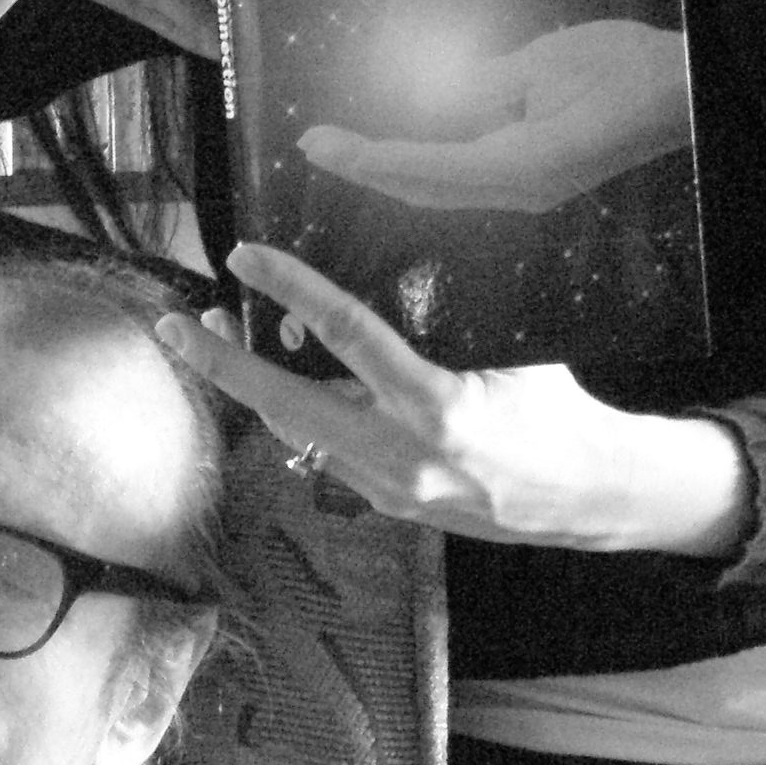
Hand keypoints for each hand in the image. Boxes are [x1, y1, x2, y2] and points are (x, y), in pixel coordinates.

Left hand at [157, 242, 747, 557]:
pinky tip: (282, 385)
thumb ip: (449, 317)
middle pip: (287, 403)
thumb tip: (395, 259)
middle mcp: (403, 453)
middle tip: (176, 325)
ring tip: (214, 341)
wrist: (589, 496)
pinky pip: (329, 454)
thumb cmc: (557, 410)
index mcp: (436, 404)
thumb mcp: (510, 351)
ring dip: (252, 388)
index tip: (246, 257)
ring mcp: (390, 489)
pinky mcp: (391, 507)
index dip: (289, 288)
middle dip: (222, 363)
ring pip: (298, 432)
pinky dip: (300, 416)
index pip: (345, 333)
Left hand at [299, 20, 691, 213]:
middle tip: (315, 146)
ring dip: (391, 169)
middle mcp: (520, 188)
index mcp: (522, 165)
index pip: (423, 166)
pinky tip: (404, 145)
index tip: (318, 144)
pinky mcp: (539, 176)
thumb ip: (483, 84)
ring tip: (342, 147)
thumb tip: (426, 95)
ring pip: (442, 185)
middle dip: (367, 169)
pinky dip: (426, 161)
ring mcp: (531, 188)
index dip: (366, 156)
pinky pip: (468, 173)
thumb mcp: (548, 65)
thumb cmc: (632, 71)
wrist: (692, 94)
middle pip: (424, 186)